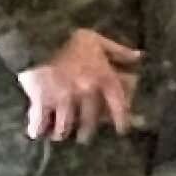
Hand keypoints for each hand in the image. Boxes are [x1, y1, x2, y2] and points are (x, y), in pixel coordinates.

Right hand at [17, 29, 139, 143]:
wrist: (39, 38)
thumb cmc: (70, 39)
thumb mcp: (99, 41)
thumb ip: (119, 52)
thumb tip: (138, 57)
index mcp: (104, 79)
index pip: (118, 105)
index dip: (121, 120)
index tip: (121, 130)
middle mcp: (87, 93)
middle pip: (89, 122)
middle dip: (86, 132)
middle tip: (84, 137)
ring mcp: (64, 100)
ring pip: (65, 127)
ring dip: (62, 132)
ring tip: (59, 134)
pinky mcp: (42, 102)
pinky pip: (41, 124)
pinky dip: (38, 130)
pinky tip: (37, 132)